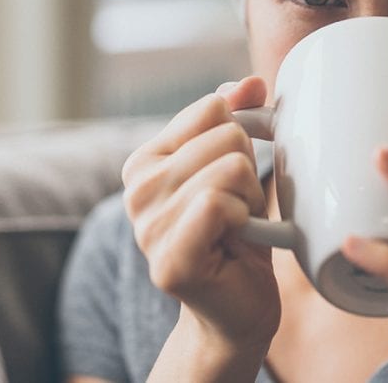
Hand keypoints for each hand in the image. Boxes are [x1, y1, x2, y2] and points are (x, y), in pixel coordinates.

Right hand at [120, 77, 279, 367]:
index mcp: (146, 159)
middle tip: (238, 212)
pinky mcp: (168, 258)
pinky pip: (220, 204)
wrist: (239, 305)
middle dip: (250, 174)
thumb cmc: (239, 233)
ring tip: (236, 229)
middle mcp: (136, 188)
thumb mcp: (238, 164)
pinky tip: (233, 244)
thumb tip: (250, 81)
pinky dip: (245, 222)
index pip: (214, 108)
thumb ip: (237, 117)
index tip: (232, 179)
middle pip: (227, 135)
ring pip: (231, 168)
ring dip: (250, 200)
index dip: (240, 141)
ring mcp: (147, 226)